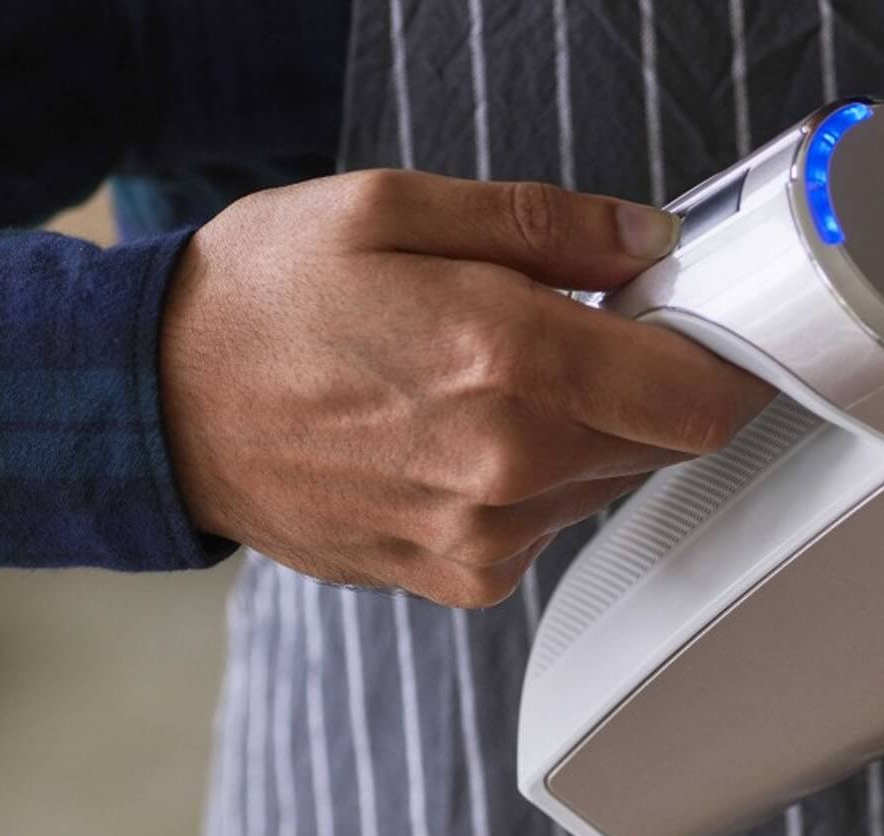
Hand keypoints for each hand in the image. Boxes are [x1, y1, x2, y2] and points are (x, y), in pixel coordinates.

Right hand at [160, 170, 772, 606]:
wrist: (159, 408)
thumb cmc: (264, 301)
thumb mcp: (392, 208)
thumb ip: (546, 224)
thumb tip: (649, 239)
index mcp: (507, 364)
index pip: (701, 398)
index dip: (725, 361)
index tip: (704, 329)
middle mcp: (508, 470)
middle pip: (665, 442)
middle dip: (647, 384)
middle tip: (581, 331)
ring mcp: (484, 539)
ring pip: (609, 483)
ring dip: (587, 431)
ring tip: (492, 380)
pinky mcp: (460, 578)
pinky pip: (549, 526)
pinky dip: (537, 480)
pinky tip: (461, 438)